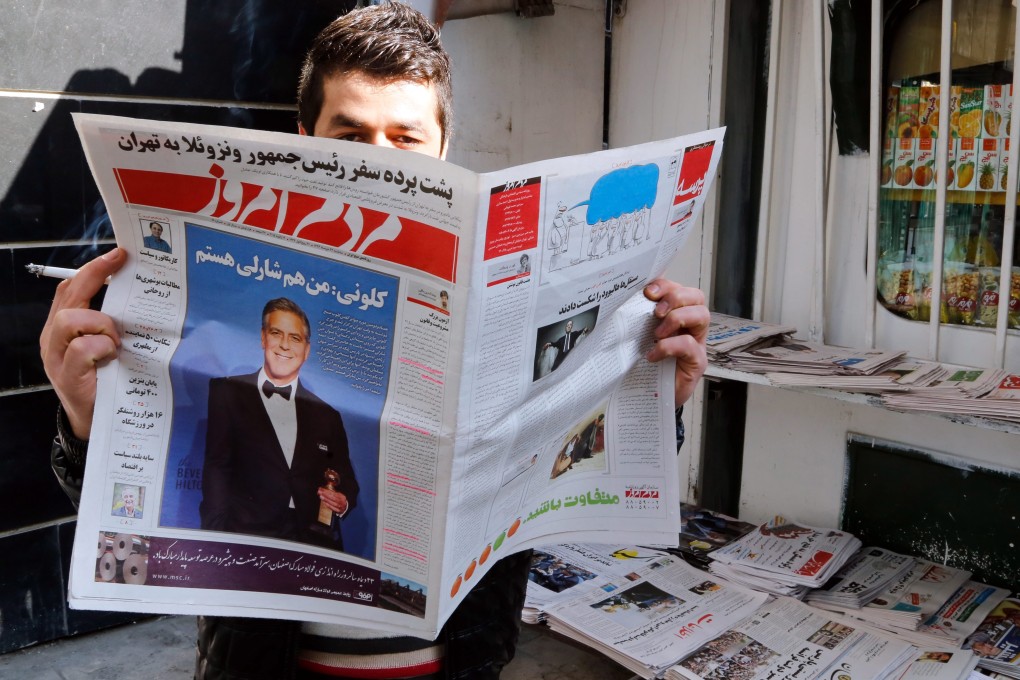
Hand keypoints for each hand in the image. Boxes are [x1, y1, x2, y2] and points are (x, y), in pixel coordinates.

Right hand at [40, 248, 126, 438]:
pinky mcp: (67, 376)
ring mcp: (56, 358)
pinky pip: (81, 348)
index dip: (93, 269)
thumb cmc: (106, 381)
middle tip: (121, 264)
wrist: (95, 423)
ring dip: (100, 322)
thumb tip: (138, 296)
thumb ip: (111, 325)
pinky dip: (100, 345)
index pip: (70, 288)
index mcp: (62, 328)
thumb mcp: (108, 347)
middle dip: (95, 275)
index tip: (119, 254)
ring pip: (70, 318)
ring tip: (116, 339)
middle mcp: (53, 339)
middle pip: (68, 295)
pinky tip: (112, 354)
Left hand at [318, 487, 349, 514]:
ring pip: (332, 503)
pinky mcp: (338, 511)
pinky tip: (324, 502)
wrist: (345, 508)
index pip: (334, 493)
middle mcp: (342, 501)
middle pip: (333, 497)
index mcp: (342, 496)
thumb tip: (325, 490)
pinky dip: (328, 505)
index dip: (327, 491)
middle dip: (325, 494)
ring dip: (326, 499)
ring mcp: (340, 506)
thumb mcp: (339, 495)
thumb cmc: (340, 500)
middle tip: (320, 492)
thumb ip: (333, 493)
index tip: (322, 489)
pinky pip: (333, 508)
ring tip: (321, 496)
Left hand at [643, 278, 708, 405]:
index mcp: (676, 314)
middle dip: (675, 297)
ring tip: (656, 334)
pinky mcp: (696, 362)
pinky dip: (669, 346)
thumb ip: (637, 318)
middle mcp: (690, 326)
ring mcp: (696, 343)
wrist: (648, 399)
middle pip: (696, 296)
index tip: (647, 291)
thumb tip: (621, 297)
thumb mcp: (639, 336)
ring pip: (701, 315)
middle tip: (656, 311)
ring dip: (677, 318)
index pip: (679, 288)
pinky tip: (653, 354)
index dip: (666, 284)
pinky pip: (689, 345)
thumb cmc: (645, 364)